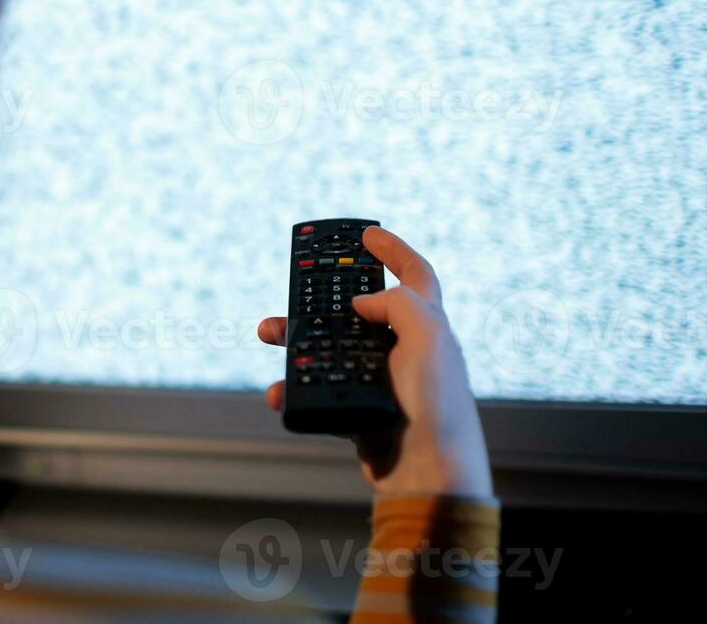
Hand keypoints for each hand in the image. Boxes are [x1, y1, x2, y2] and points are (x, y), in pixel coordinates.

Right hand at [259, 226, 492, 497]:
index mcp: (428, 326)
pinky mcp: (359, 409)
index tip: (366, 232)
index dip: (393, 250)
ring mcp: (380, 379)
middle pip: (359, 309)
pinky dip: (294, 388)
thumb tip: (362, 304)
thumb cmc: (436, 406)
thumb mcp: (428, 338)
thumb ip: (397, 305)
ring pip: (329, 347)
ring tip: (269, 333)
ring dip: (296, 339)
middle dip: (323, 295)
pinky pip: (318, 388)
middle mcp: (405, 349)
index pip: (415, 275)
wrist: (427, 475)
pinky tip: (280, 390)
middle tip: (296, 285)